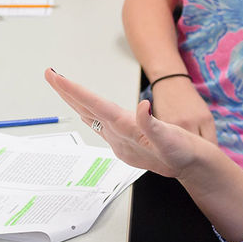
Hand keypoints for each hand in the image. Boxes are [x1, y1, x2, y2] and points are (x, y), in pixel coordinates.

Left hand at [45, 68, 222, 178]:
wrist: (192, 168)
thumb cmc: (185, 153)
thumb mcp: (172, 139)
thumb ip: (154, 125)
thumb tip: (142, 108)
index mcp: (127, 130)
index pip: (95, 106)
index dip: (75, 91)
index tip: (58, 78)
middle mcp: (118, 136)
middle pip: (86, 109)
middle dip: (66, 91)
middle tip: (49, 73)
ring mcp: (119, 141)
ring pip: (90, 116)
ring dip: (74, 100)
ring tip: (60, 85)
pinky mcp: (124, 144)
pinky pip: (100, 124)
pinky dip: (88, 111)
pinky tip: (83, 108)